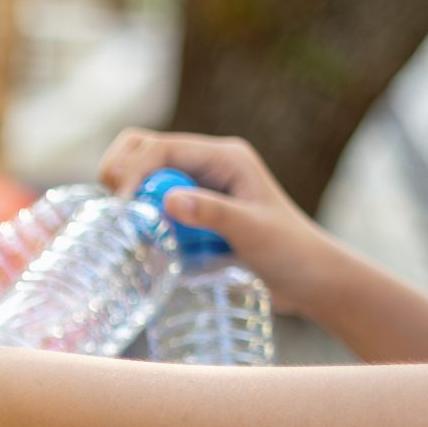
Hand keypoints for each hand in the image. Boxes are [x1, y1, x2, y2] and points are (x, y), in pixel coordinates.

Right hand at [97, 129, 349, 317]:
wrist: (310, 278)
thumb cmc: (290, 252)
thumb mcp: (253, 232)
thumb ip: (213, 214)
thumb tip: (169, 200)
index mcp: (224, 157)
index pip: (162, 147)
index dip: (135, 170)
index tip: (123, 206)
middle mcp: (207, 164)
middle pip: (143, 149)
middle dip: (121, 172)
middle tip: (117, 211)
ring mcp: (197, 186)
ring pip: (143, 175)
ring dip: (130, 194)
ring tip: (132, 227)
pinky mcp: (192, 210)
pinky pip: (152, 203)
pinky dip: (141, 215)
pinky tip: (147, 240)